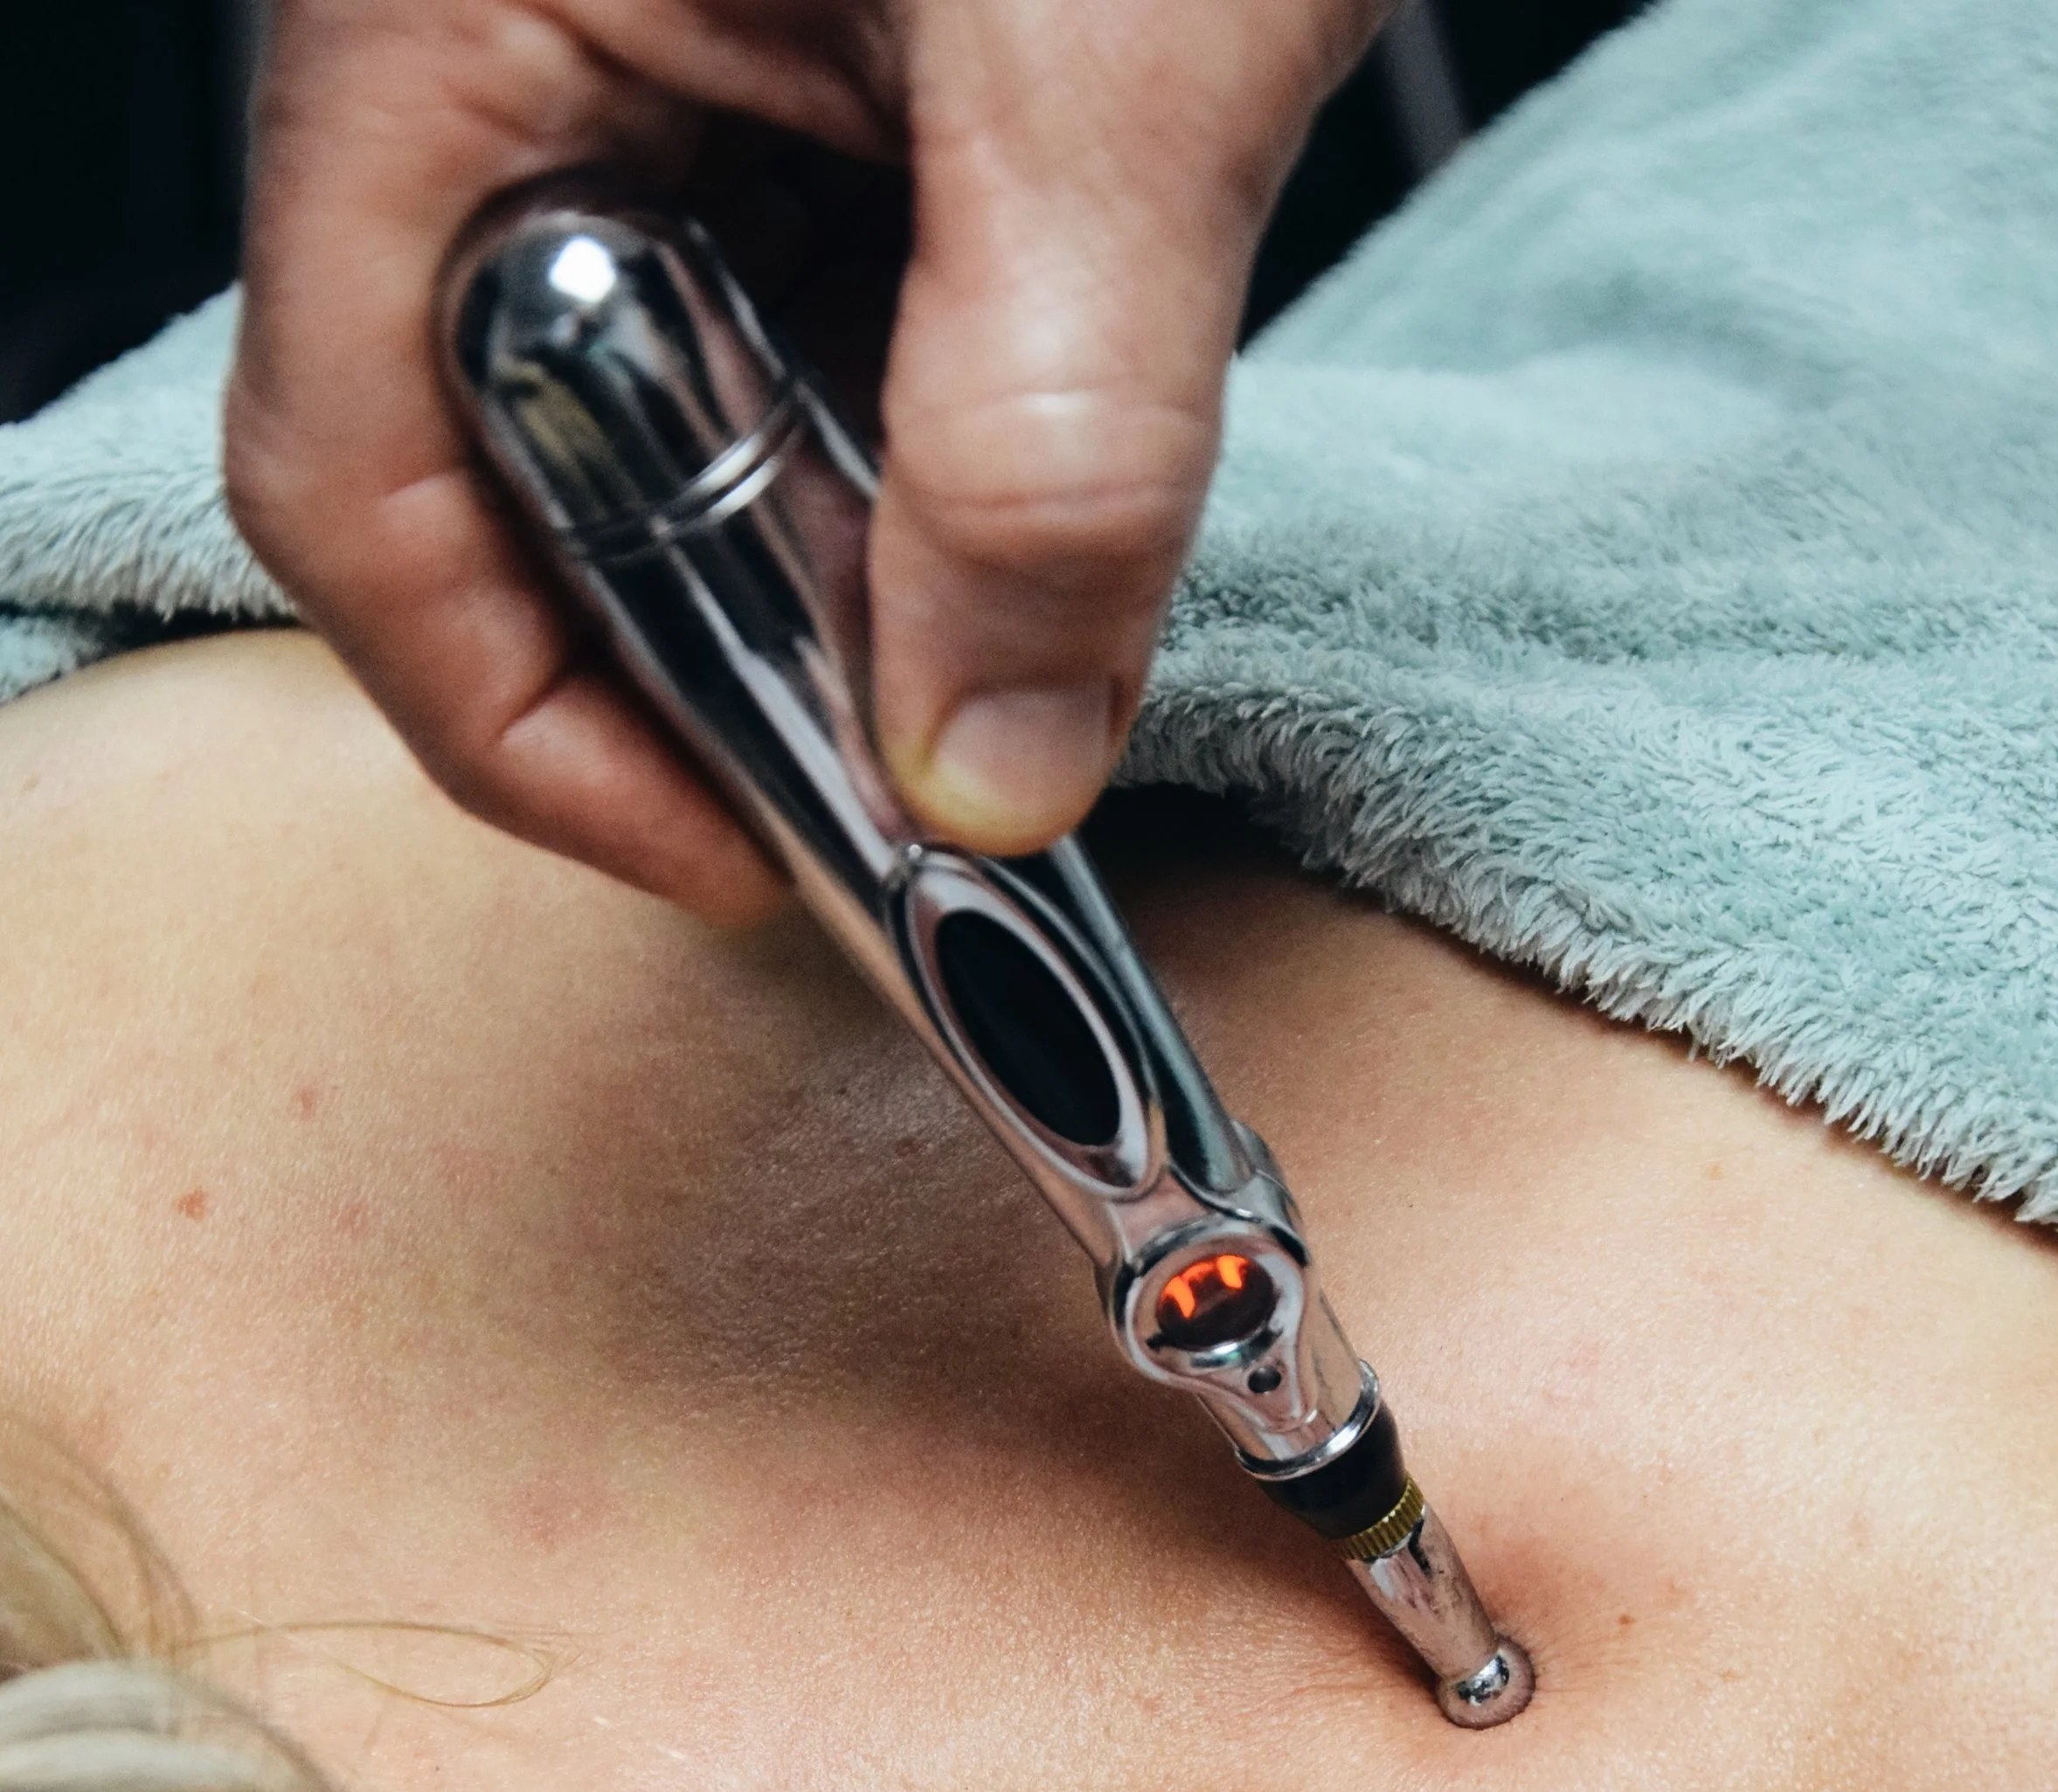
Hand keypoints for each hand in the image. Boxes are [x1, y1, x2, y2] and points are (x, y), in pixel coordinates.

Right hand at [227, 0, 1391, 921]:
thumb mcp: (1103, 72)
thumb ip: (1052, 441)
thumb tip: (999, 758)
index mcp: (442, 21)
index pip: (359, 487)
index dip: (529, 728)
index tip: (741, 849)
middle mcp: (504, 54)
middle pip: (513, 484)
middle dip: (711, 657)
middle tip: (914, 760)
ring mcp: (646, 60)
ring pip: (681, 429)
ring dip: (837, 570)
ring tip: (999, 625)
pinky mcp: (792, 69)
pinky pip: (806, 329)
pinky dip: (915, 452)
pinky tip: (1025, 489)